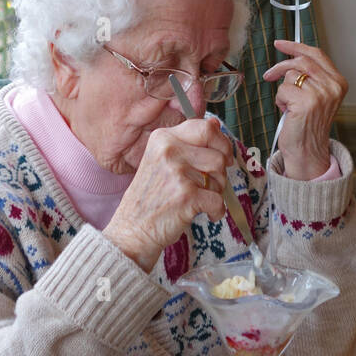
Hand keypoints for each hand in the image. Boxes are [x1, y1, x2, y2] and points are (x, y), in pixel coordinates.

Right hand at [105, 116, 231, 271]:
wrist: (132, 230)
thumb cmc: (150, 197)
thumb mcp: (161, 160)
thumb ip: (187, 143)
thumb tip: (215, 124)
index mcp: (162, 138)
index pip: (205, 127)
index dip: (221, 142)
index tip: (223, 155)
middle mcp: (168, 150)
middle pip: (218, 152)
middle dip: (223, 169)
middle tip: (215, 180)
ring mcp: (176, 173)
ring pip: (220, 176)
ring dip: (217, 190)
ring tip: (200, 198)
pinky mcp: (186, 196)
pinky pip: (219, 201)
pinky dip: (217, 211)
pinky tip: (206, 214)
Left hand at [263, 40, 347, 180]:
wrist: (308, 151)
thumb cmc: (309, 126)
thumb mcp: (318, 96)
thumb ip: (312, 76)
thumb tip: (292, 56)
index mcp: (338, 83)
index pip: (316, 54)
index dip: (296, 46)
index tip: (281, 44)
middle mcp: (332, 87)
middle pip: (301, 61)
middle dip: (281, 67)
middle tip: (269, 75)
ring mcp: (320, 94)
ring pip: (290, 76)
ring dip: (283, 91)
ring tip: (290, 106)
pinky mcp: (305, 102)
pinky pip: (282, 89)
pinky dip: (280, 101)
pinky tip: (288, 112)